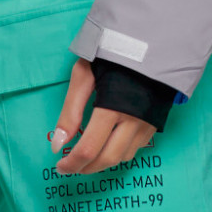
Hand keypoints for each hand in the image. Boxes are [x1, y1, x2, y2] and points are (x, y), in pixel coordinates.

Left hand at [51, 58, 156, 175]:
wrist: (148, 42)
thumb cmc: (110, 54)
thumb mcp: (83, 75)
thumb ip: (70, 112)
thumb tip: (57, 145)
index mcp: (112, 107)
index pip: (89, 148)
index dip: (72, 163)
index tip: (59, 166)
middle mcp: (133, 120)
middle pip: (107, 159)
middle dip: (85, 168)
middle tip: (70, 166)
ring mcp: (146, 123)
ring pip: (122, 157)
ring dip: (102, 163)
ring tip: (86, 156)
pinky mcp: (155, 123)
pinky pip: (136, 148)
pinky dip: (118, 152)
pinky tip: (107, 144)